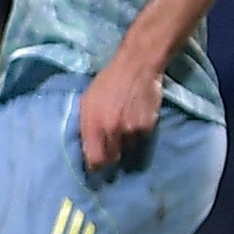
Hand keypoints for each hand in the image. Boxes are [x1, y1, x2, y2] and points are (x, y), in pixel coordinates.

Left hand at [76, 54, 163, 176]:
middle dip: (109, 157)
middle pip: (112, 159)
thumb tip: (87, 149)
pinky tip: (134, 119)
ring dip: (124, 143)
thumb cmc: (107, 82)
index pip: (95, 160)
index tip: (95, 167)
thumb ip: (85, 126)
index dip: (95, 166)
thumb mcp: (87, 102)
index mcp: (94, 124)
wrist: (137, 66)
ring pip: (127, 149)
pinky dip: (137, 135)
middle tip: (109, 148)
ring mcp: (132, 130)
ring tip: (123, 126)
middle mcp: (113, 131)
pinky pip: (140, 140)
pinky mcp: (148, 127)